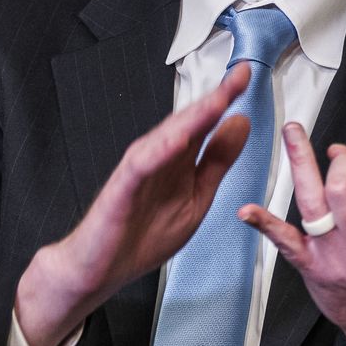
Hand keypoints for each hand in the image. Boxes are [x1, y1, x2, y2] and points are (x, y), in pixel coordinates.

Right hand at [15, 64, 252, 345]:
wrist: (98, 270)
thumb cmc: (140, 237)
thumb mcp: (196, 198)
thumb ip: (217, 161)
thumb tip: (240, 124)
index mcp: (179, 161)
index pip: (205, 124)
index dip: (226, 99)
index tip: (247, 76)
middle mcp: (159, 158)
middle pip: (188, 123)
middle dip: (215, 99)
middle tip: (240, 76)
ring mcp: (138, 171)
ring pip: (166, 137)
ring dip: (191, 118)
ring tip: (217, 100)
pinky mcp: (121, 189)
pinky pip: (140, 166)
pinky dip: (158, 151)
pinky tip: (177, 139)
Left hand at [239, 124, 345, 345]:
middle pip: (341, 185)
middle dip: (339, 159)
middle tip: (339, 155)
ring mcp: (333, 256)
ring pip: (312, 202)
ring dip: (299, 161)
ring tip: (292, 132)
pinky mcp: (310, 267)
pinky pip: (284, 242)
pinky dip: (264, 224)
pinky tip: (246, 210)